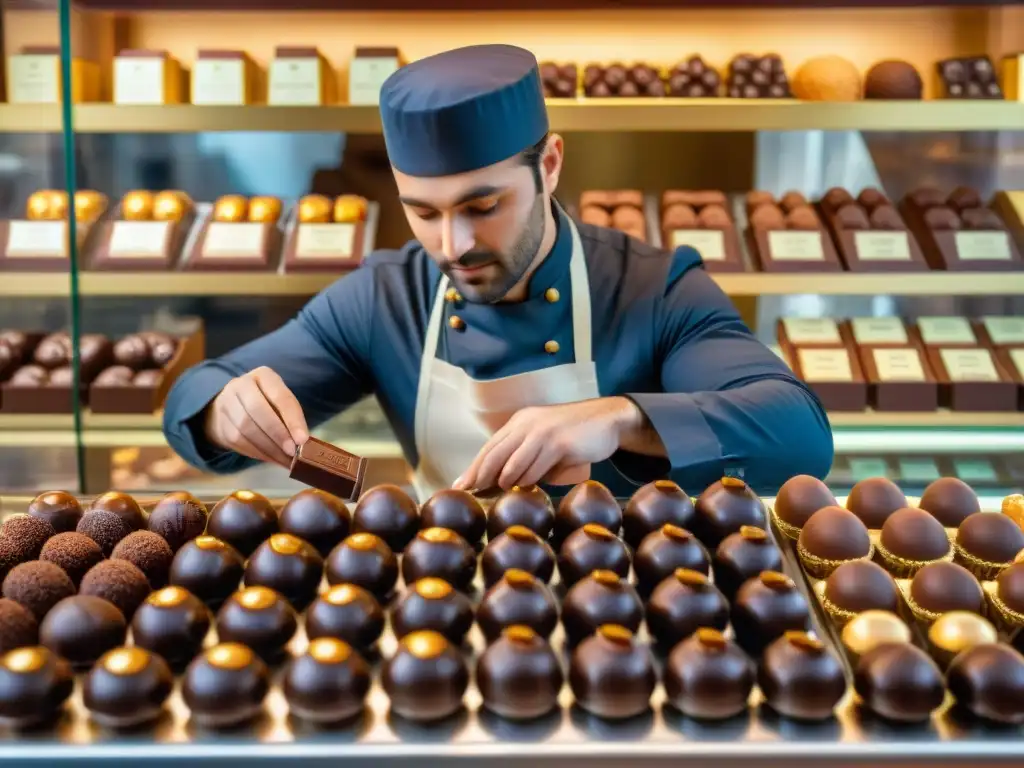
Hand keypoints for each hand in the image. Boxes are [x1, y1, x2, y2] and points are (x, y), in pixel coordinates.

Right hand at [205, 366, 308, 467]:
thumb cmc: (267, 404)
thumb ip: (291, 417)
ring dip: (268, 448)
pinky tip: (271, 459)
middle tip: (292, 452)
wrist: (233, 406)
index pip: (280, 396)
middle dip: (278, 434)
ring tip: (285, 460)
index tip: (303, 440)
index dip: (292, 420)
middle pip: (258, 410)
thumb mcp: (280, 402)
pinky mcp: (220, 423)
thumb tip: (303, 444)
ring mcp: (226, 403)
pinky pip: (238, 441)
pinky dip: (257, 453)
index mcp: (263, 376)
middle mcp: (241, 385)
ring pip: (246, 428)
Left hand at [454, 397, 642, 490]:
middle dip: (479, 476)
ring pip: (512, 463)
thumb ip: (524, 453)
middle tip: (470, 494)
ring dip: (505, 480)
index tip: (460, 485)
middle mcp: (527, 424)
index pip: (490, 446)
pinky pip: (535, 468)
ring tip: (502, 491)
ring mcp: (542, 432)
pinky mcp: (558, 443)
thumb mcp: (544, 438)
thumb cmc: (575, 434)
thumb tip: (501, 481)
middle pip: (494, 454)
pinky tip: (525, 487)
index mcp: (520, 422)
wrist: (608, 420)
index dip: (473, 466)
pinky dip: (527, 480)